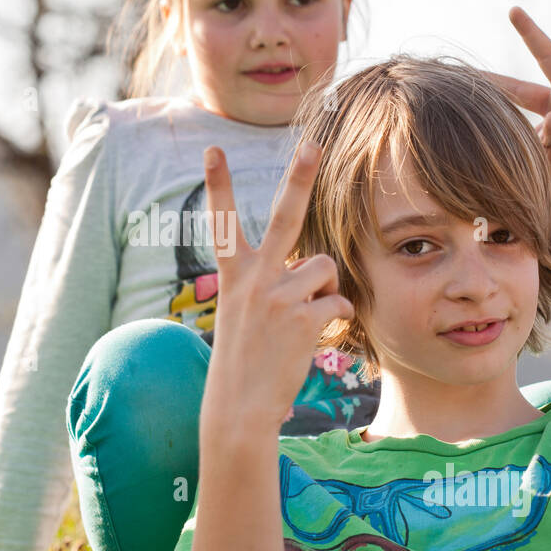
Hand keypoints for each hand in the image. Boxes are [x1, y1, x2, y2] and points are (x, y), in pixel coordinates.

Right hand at [200, 142, 353, 432]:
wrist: (239, 408)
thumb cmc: (244, 362)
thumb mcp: (246, 314)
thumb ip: (273, 284)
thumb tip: (316, 269)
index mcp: (234, 275)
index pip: (224, 222)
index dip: (218, 185)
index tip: (212, 150)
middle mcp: (254, 278)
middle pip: (285, 216)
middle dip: (299, 176)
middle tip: (313, 143)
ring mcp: (278, 296)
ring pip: (325, 267)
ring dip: (326, 289)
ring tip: (307, 317)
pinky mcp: (303, 318)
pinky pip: (338, 303)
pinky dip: (336, 318)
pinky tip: (316, 337)